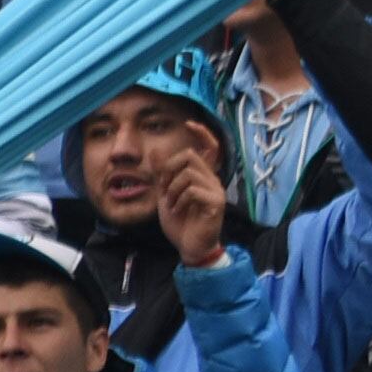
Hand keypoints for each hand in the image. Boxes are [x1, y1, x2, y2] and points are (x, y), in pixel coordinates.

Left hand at [155, 136, 231, 263]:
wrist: (190, 248)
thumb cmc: (180, 222)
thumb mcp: (165, 194)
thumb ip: (161, 174)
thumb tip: (155, 150)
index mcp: (203, 176)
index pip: (210, 147)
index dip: (202, 133)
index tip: (189, 123)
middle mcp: (213, 180)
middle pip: (190, 156)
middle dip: (169, 170)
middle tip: (164, 189)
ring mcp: (216, 191)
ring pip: (188, 173)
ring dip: (172, 189)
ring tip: (171, 204)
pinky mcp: (216, 203)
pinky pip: (192, 190)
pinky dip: (179, 200)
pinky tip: (178, 210)